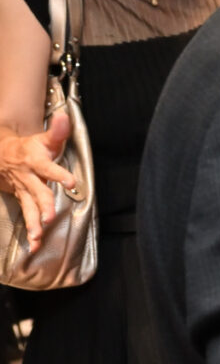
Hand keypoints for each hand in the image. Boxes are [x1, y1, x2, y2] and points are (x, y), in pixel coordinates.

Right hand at [0, 111, 75, 247]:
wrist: (2, 155)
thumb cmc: (30, 148)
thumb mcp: (44, 139)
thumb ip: (57, 131)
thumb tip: (65, 117)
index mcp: (36, 162)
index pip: (48, 168)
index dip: (59, 174)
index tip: (70, 182)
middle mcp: (29, 179)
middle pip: (37, 193)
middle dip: (43, 206)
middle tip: (50, 218)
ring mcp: (24, 191)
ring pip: (28, 209)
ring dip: (33, 224)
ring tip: (38, 238)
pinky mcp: (22, 200)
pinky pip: (26, 216)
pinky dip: (30, 232)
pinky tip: (34, 245)